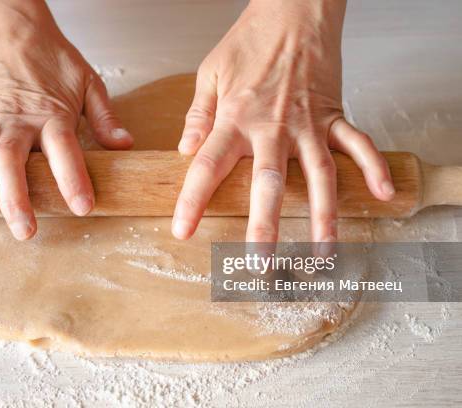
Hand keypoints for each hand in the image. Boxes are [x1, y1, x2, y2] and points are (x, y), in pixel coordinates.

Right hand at [0, 0, 131, 239]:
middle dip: (16, 197)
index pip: (64, 150)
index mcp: (52, 115)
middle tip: (24, 230)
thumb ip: (106, 118)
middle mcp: (18, 119)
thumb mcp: (90, 84)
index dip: (73, 178)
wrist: (19, 30)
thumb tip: (126, 148)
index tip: (82, 207)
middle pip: (12, 159)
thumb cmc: (56, 62)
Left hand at [172, 0, 394, 245]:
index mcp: (234, 119)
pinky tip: (383, 195)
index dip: (192, 201)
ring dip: (322, 217)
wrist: (293, 10)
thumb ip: (198, 115)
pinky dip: (372, 169)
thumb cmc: (250, 40)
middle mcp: (271, 128)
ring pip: (318, 177)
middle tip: (260, 266)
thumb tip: (184, 149)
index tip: (183, 231)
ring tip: (320, 253)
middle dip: (264, 228)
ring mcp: (308, 124)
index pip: (207, 166)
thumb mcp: (209, 73)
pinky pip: (358, 145)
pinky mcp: (335, 115)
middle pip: (268, 185)